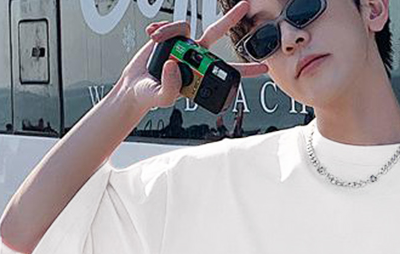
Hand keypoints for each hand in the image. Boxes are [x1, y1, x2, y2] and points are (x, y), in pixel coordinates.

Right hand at [117, 4, 268, 112]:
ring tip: (156, 42)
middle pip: (217, 35)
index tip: (264, 67)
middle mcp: (196, 58)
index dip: (247, 70)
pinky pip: (173, 26)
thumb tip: (176, 65)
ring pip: (189, 28)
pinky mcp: (171, 36)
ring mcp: (185, 45)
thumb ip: (170, 88)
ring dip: (171, 33)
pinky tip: (153, 36)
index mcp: (201, 76)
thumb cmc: (152, 94)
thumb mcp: (162, 98)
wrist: (135, 86)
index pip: (228, 72)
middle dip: (231, 19)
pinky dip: (162, 29)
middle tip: (245, 5)